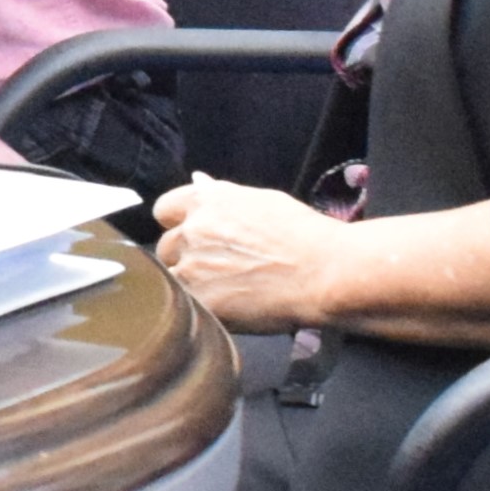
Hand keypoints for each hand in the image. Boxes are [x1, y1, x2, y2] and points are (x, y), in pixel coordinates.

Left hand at [151, 175, 342, 329]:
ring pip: (173, 278)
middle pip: (166, 247)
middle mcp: (192, 231)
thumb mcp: (261, 201)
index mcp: (204, 202)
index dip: (178, 224)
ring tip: (227, 291)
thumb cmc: (303, 235)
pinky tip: (229, 307)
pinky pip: (188, 305)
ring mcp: (192, 268)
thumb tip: (199, 182)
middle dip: (185, 257)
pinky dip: (202, 308)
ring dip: (191, 284)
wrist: (325, 273)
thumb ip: (222, 196)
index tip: (192, 236)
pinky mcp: (200, 302)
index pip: (164, 210)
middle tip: (217, 269)